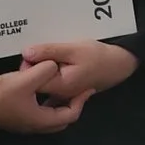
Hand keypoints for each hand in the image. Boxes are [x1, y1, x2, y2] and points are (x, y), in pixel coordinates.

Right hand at [0, 60, 83, 133]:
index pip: (70, 115)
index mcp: (40, 120)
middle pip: (61, 120)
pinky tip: (41, 88)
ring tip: (62, 87)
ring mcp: (22, 123)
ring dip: (58, 104)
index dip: (81, 102)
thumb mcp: (26, 78)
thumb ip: (45, 70)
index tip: (88, 88)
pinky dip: (46, 103)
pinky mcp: (14, 117)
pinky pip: (38, 112)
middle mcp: (33, 126)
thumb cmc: (0, 93)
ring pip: (48, 117)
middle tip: (78, 90)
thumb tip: (55, 65)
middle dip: (72, 105)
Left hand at [16, 39, 136, 102]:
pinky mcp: (66, 91)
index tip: (34, 53)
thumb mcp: (73, 49)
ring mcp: (63, 94)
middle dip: (34, 67)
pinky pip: (51, 83)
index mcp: (59, 86)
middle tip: (41, 51)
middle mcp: (59, 95)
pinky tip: (56, 64)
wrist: (119, 64)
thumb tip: (25, 53)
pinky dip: (49, 74)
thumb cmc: (98, 57)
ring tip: (50, 55)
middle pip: (35, 83)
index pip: (31, 80)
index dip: (28, 65)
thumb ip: (49, 51)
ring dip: (42, 69)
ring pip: (43, 82)